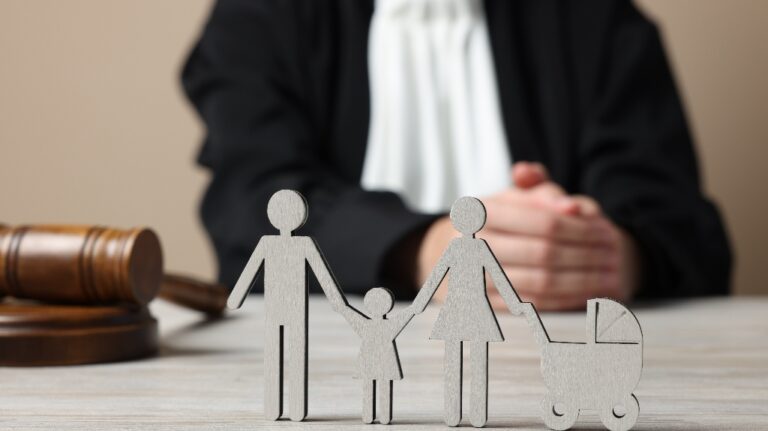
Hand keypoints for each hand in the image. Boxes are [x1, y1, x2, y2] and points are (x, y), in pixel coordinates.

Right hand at [416, 162, 640, 311]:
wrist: (456, 251)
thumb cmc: (500, 219)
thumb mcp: (517, 197)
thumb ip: (543, 192)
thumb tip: (573, 208)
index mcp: (478, 212)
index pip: (543, 221)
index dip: (580, 228)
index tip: (607, 231)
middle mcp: (469, 245)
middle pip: (544, 253)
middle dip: (586, 256)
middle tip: (615, 257)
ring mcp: (474, 280)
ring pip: (541, 283)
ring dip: (582, 281)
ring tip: (611, 276)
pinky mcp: (484, 307)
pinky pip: (534, 306)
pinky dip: (566, 301)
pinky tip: (590, 294)